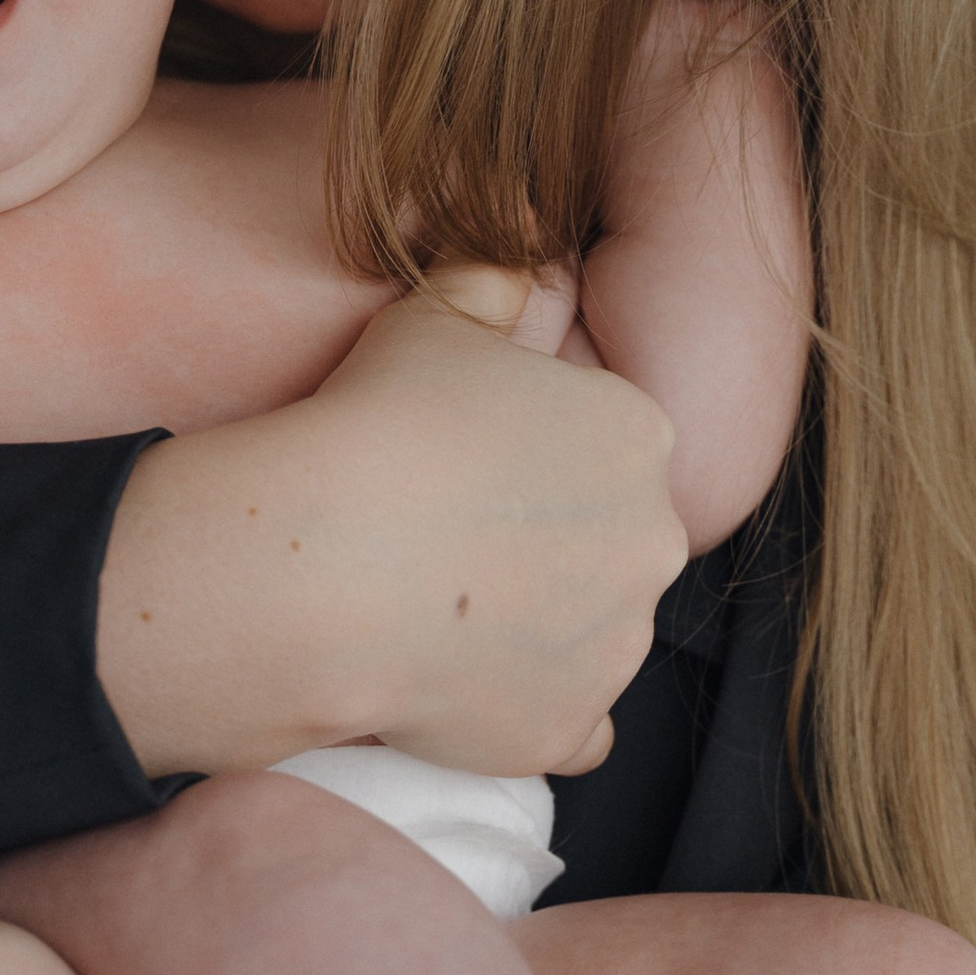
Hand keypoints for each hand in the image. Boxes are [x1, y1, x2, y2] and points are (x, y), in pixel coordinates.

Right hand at [96, 263, 685, 778]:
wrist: (322, 567)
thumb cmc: (376, 427)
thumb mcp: (432, 315)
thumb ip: (493, 277)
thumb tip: (525, 248)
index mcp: (639, 434)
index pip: (607, 443)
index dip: (535, 453)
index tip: (470, 464)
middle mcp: (653, 541)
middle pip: (612, 537)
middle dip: (551, 540)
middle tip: (454, 536)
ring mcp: (615, 645)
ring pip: (595, 628)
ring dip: (540, 623)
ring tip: (442, 606)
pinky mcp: (566, 727)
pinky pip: (572, 723)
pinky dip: (531, 708)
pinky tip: (469, 680)